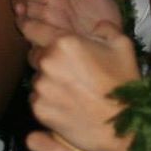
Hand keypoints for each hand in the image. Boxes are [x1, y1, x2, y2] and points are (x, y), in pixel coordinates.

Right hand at [10, 0, 121, 40]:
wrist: (117, 32)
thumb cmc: (103, 11)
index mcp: (54, 0)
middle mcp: (48, 14)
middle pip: (26, 5)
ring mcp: (50, 28)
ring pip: (28, 19)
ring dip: (21, 11)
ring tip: (19, 4)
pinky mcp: (53, 42)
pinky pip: (36, 36)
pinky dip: (30, 29)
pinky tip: (26, 21)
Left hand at [21, 22, 140, 150]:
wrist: (123, 125)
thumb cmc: (124, 82)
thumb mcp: (122, 45)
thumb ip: (105, 28)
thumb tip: (97, 26)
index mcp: (64, 42)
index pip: (33, 28)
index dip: (29, 25)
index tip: (26, 25)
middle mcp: (47, 62)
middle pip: (35, 54)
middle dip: (48, 58)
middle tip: (70, 69)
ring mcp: (41, 88)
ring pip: (37, 77)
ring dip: (49, 80)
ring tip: (73, 90)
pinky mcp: (39, 109)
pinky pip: (38, 99)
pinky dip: (48, 100)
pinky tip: (69, 104)